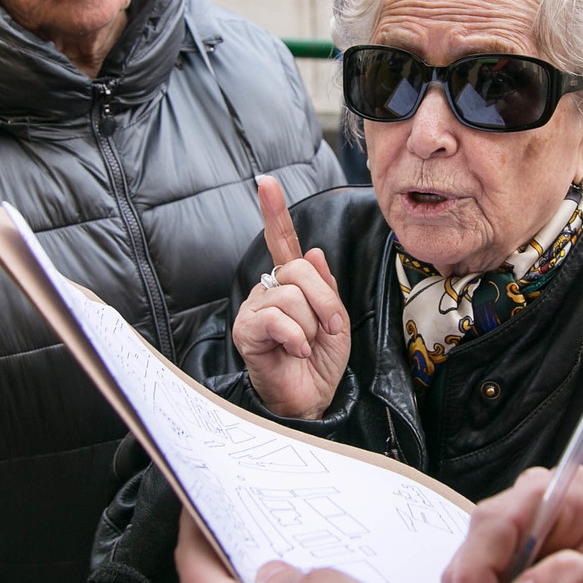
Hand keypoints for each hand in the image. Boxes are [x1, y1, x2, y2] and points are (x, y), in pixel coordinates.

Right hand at [234, 175, 350, 418]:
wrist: (310, 399)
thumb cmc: (320, 361)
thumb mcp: (336, 320)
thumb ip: (325, 287)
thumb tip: (315, 252)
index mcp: (291, 283)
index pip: (282, 241)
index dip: (274, 211)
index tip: (265, 182)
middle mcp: (269, 290)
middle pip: (299, 270)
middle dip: (325, 302)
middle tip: (330, 330)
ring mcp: (255, 309)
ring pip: (291, 296)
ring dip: (312, 326)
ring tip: (307, 345)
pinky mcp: (246, 330)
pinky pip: (277, 319)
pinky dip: (296, 337)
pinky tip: (296, 351)